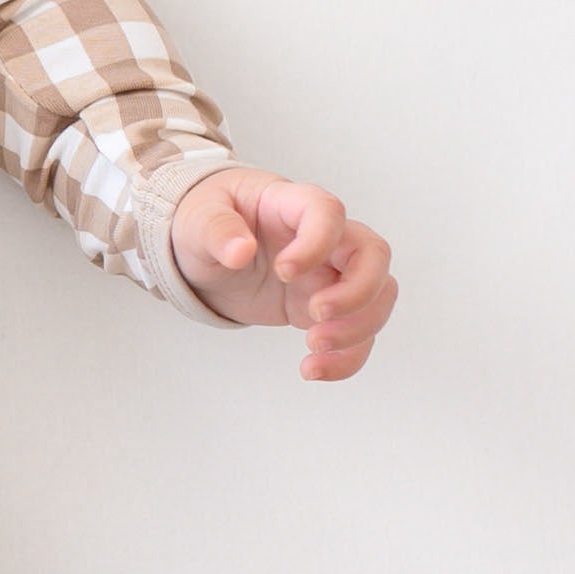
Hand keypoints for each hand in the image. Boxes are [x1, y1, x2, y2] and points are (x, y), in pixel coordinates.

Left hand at [168, 167, 397, 381]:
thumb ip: (216, 229)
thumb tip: (239, 250)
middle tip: (315, 315)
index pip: (328, 212)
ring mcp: (329, 273)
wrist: (205, 253)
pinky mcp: (323, 307)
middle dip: (357, 291)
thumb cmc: (206, 222)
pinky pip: (357, 332)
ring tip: (313, 348)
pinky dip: (346, 357)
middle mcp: (323, 238)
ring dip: (357, 329)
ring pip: (378, 295)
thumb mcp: (196, 219)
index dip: (318, 242)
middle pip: (372, 254)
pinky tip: (313, 369)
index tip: (283, 272)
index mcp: (292, 204)